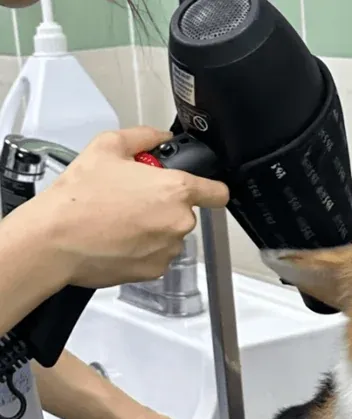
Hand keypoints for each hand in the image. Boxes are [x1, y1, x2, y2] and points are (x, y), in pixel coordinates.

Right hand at [11, 126, 228, 289]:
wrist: (57, 240)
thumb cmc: (79, 197)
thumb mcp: (107, 147)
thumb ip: (142, 137)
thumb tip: (160, 137)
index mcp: (174, 190)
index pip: (217, 192)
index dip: (213, 189)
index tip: (209, 190)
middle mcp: (178, 222)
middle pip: (184, 213)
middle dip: (163, 205)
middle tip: (131, 199)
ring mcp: (168, 249)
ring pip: (169, 235)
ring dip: (153, 228)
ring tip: (119, 220)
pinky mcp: (155, 270)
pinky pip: (157, 256)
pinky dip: (142, 249)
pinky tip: (118, 239)